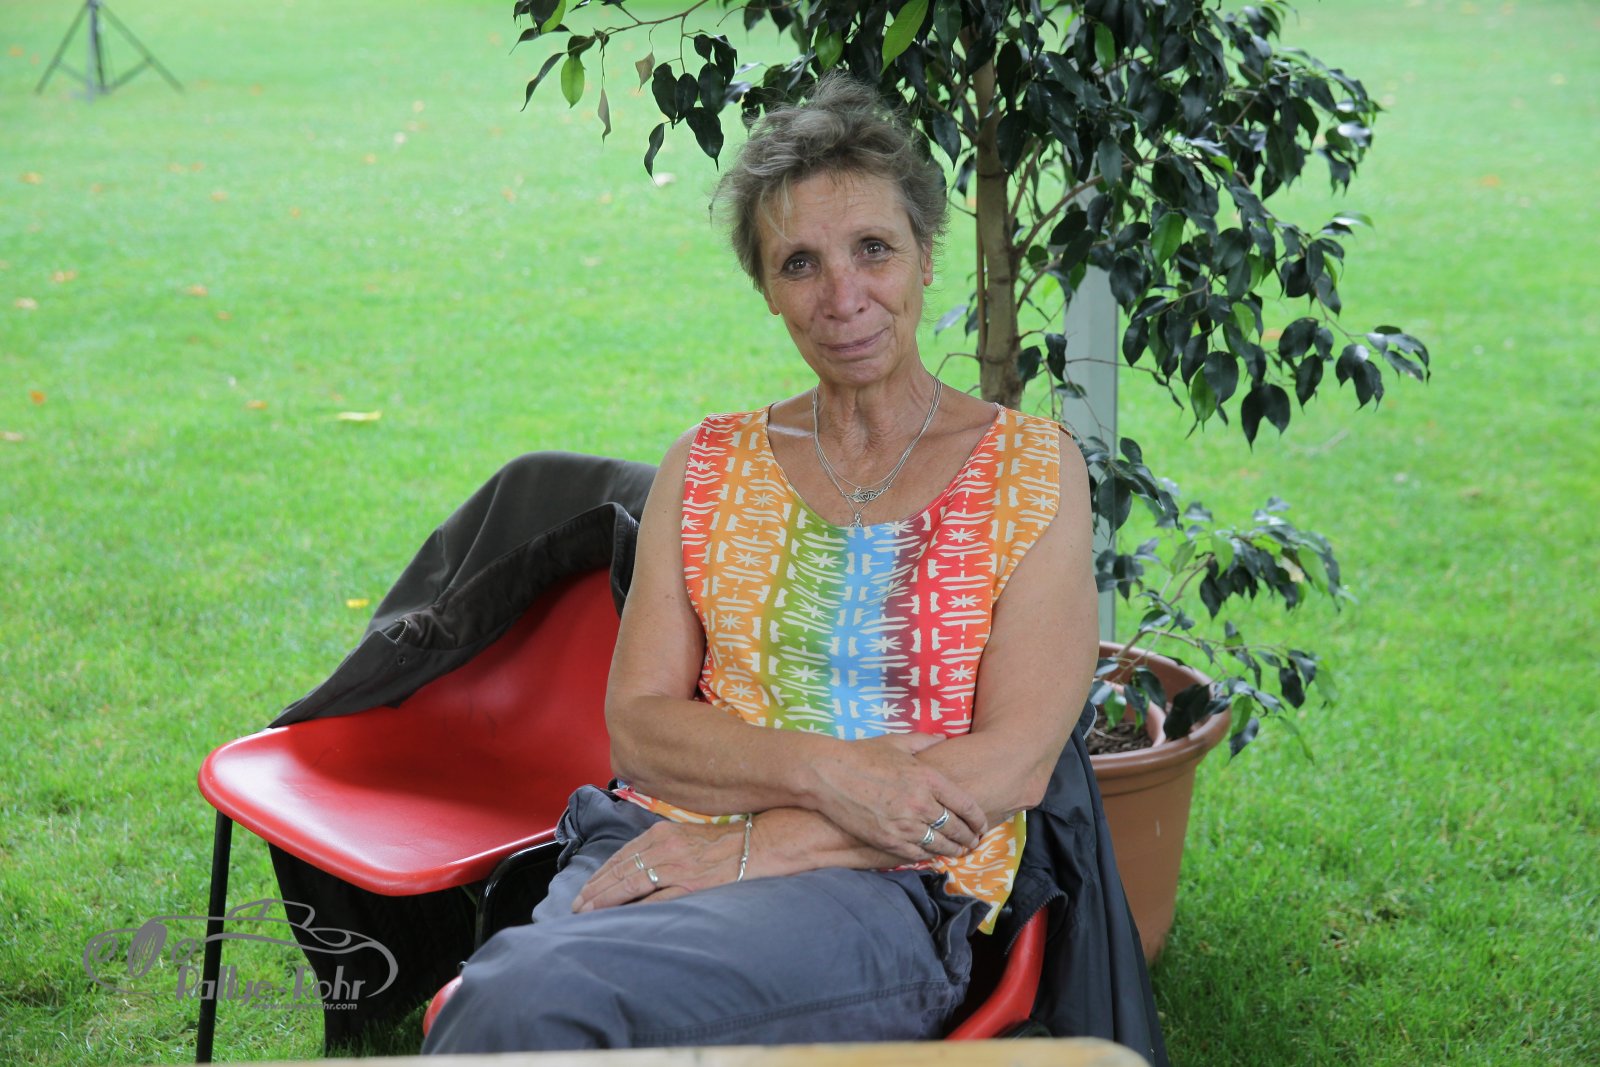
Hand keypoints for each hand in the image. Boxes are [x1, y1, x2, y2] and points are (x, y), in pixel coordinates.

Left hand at [572, 821, 744, 912]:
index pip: (621, 857)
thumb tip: (635, 866)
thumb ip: (661, 847)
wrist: (757, 844)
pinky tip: (621, 919)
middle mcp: (665, 847)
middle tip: (577, 906)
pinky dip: (636, 909)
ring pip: (631, 884)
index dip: (600, 875)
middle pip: (620, 871)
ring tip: (589, 913)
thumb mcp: (686, 836)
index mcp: (662, 834)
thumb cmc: (724, 841)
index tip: (585, 890)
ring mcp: (677, 867)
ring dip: (606, 900)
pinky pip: (657, 899)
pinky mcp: (691, 885)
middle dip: (595, 890)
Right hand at [806, 733, 986, 862]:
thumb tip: (943, 737)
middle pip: (956, 828)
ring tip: (959, 852)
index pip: (965, 805)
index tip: (982, 825)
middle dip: (969, 838)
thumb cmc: (861, 755)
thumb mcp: (897, 742)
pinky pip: (918, 854)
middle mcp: (921, 803)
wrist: (828, 775)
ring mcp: (904, 825)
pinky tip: (934, 855)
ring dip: (953, 850)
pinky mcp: (888, 840)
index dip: (978, 819)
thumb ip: (925, 740)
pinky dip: (929, 856)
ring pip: (940, 845)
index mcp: (928, 778)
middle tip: (974, 842)